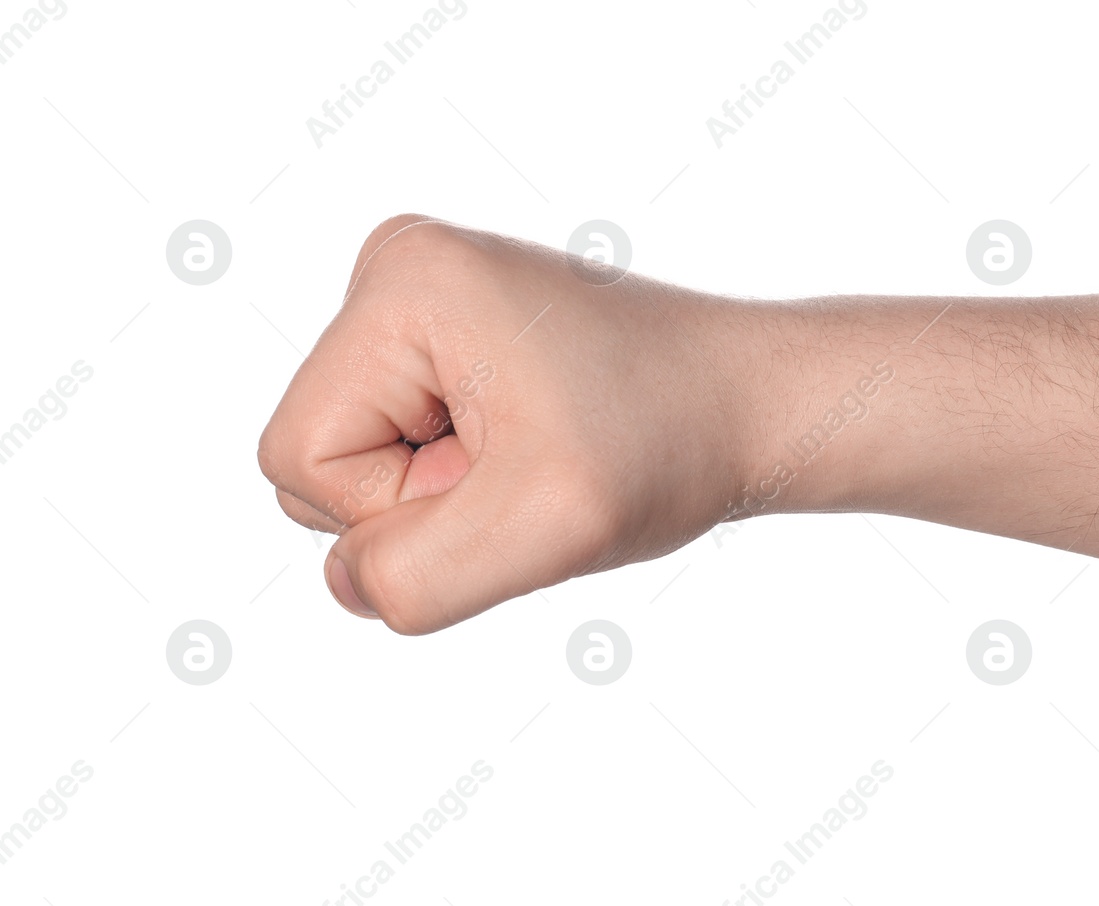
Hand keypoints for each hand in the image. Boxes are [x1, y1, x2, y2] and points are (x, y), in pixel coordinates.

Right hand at [258, 215, 752, 633]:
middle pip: (317, 458)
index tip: (509, 476)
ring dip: (448, 494)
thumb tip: (349, 582)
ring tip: (541, 455)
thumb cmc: (670, 445)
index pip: (298, 459)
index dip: (396, 511)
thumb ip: (417, 578)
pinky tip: (540, 446)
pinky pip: (403, 443)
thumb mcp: (543, 531)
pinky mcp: (452, 331)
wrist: (755, 403)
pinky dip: (468, 475)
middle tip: (533, 467)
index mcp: (402, 281)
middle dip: (422, 501)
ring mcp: (425, 295)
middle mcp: (400, 266)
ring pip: (360, 460)